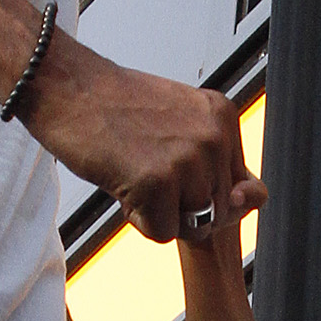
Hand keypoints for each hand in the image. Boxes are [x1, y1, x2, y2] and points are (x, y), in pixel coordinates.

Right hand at [28, 37, 262, 244]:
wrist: (65, 86)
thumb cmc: (115, 107)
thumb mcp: (179, 123)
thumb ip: (219, 164)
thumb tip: (255, 202)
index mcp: (223, 117)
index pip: (239, 186)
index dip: (204, 191)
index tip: (172, 168)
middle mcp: (214, 136)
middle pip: (218, 210)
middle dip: (183, 205)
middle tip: (145, 169)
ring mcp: (188, 159)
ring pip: (194, 226)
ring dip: (161, 214)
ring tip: (135, 177)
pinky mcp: (158, 183)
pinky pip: (163, 233)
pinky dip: (139, 220)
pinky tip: (122, 184)